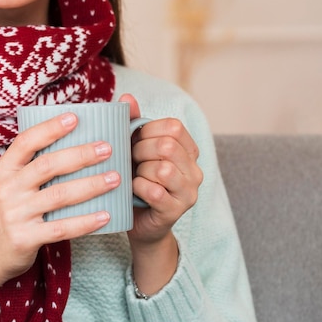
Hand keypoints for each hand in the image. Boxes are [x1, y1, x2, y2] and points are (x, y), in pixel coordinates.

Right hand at [0, 112, 120, 295]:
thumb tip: (74, 144)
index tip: (75, 117)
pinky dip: (85, 221)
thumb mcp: (11, 186)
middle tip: (107, 149)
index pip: (25, 142)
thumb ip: (33, 168)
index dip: (49, 129)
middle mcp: (9, 189)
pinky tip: (105, 215)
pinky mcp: (26, 238)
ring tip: (115, 178)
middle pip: (47, 166)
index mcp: (5, 171)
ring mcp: (17, 214)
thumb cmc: (9, 213)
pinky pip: (61, 228)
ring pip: (59, 196)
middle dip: (80, 155)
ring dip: (91, 185)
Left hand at [120, 94, 203, 293]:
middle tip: (129, 163)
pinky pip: (154, 191)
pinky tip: (132, 191)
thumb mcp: (133, 151)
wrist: (137, 223)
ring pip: (163, 169)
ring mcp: (188, 192)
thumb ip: (133, 123)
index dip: (146, 132)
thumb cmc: (134, 183)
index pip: (173, 127)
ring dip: (139, 172)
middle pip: (167, 146)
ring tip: (133, 178)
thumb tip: (126, 97)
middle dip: (139, 152)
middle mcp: (195, 170)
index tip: (133, 143)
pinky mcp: (175, 211)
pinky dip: (137, 188)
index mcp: (188, 151)